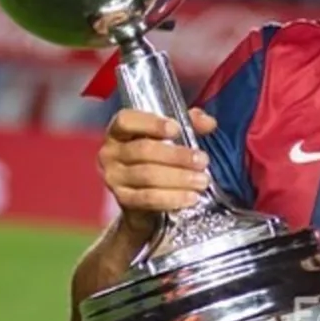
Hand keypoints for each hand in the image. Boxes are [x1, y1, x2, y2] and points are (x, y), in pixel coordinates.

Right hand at [99, 108, 218, 236]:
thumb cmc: (157, 155)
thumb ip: (190, 122)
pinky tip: (191, 197)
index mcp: (119, 130)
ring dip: (179, 178)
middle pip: (144, 150)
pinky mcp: (123, 199)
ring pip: (147, 176)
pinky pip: (148, 199)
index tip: (176, 129)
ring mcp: (114, 177)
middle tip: (202, 160)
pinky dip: (172, 198)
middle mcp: (111, 152)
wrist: (144, 196)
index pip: (127, 121)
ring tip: (202, 180)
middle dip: (177, 156)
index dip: (152, 123)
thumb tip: (208, 123)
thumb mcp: (171, 134)